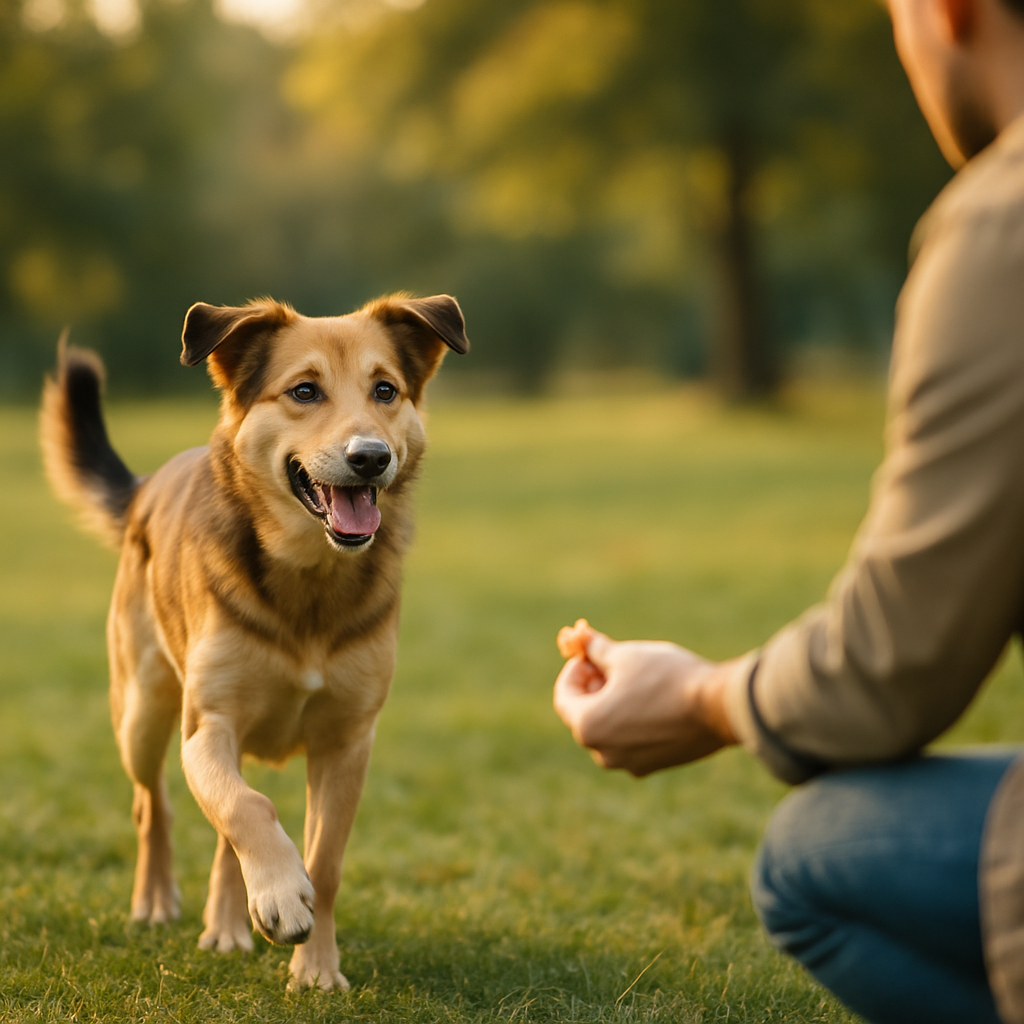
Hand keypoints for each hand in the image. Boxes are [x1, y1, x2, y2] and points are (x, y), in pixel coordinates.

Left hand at [552, 624, 737, 775]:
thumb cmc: (667, 677)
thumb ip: (597, 650)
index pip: (563, 696)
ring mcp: (629, 763)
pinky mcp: (653, 766)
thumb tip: (581, 638)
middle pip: (584, 715)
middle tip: (609, 663)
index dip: (573, 670)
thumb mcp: (627, 655)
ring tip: (634, 679)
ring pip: (609, 730)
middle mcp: (603, 752)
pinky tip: (653, 699)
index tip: (588, 654)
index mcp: (588, 726)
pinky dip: (632, 721)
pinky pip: (631, 742)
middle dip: (593, 686)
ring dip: (612, 703)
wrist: (719, 706)